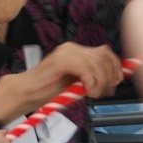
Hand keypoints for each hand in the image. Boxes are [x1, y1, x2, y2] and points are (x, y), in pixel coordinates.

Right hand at [0, 43, 122, 124]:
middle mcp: (72, 48)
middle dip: (109, 76)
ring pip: (97, 64)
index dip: (115, 65)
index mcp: (75, 51)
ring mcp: (66, 52)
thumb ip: (91, 77)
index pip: (104, 52)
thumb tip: (114, 79)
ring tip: (92, 94)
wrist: (25, 92)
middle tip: (103, 92)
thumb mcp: (76, 83)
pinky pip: (86, 70)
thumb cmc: (47, 90)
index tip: (117, 81)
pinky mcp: (62, 60)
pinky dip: (91, 82)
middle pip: (103, 56)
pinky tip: (87, 91)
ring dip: (100, 82)